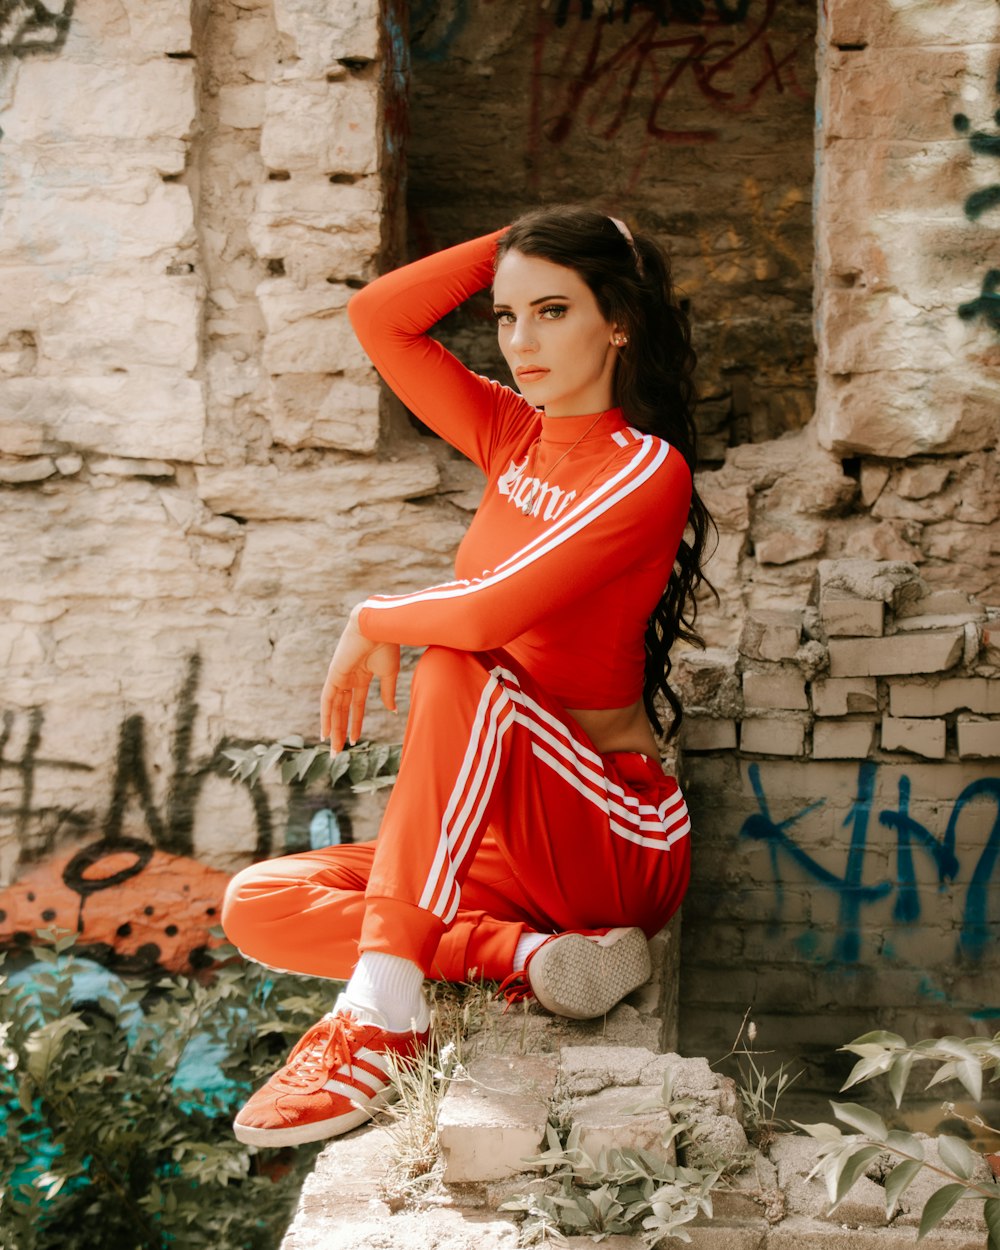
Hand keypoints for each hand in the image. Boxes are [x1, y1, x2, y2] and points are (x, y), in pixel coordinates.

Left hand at [320, 608, 399, 753]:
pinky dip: (326, 717)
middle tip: (338, 751)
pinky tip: (325, 732)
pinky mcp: (334, 675)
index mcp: (362, 675)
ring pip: (334, 709)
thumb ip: (388, 693)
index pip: (356, 705)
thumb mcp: (389, 674)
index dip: (355, 723)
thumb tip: (392, 711)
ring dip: (333, 729)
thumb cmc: (387, 645)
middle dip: (340, 731)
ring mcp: (340, 677)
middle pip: (342, 710)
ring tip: (333, 749)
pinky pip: (327, 700)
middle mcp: (348, 678)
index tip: (354, 740)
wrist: (379, 627)